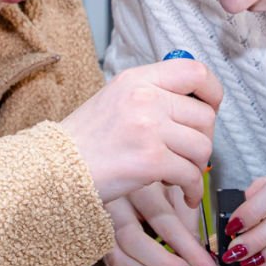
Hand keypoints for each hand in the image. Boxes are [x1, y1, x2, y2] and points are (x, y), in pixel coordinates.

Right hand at [59, 60, 222, 206]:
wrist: (54, 169)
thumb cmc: (85, 140)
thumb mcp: (116, 99)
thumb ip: (152, 94)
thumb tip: (193, 101)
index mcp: (138, 79)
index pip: (195, 71)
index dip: (212, 92)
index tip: (210, 108)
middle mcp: (146, 98)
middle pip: (205, 115)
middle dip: (203, 138)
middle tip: (189, 152)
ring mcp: (149, 129)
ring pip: (202, 146)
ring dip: (197, 166)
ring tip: (180, 173)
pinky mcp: (150, 161)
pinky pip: (190, 175)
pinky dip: (191, 189)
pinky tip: (183, 193)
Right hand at [102, 183, 222, 265]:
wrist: (118, 163)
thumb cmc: (153, 176)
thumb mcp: (173, 188)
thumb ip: (186, 217)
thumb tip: (197, 250)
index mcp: (136, 182)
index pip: (166, 222)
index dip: (190, 250)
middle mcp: (114, 197)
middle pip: (135, 240)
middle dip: (168, 265)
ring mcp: (99, 215)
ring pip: (118, 254)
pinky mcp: (94, 230)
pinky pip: (109, 260)